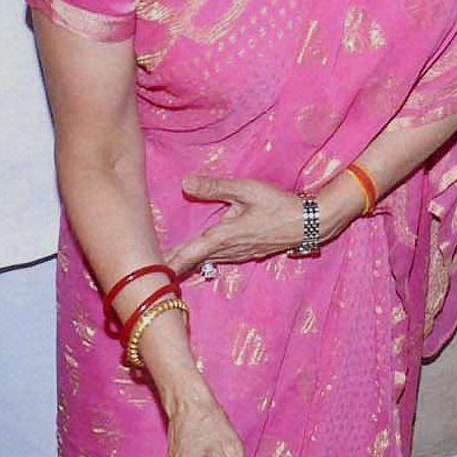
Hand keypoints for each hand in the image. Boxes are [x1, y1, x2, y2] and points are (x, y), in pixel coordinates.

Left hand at [165, 176, 329, 275]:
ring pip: (204, 262)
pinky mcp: (246, 253)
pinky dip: (200, 261)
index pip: (189, 253)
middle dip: (171, 266)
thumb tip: (185, 183)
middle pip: (193, 261)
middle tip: (147, 273)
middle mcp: (228, 251)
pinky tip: (194, 260)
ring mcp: (238, 255)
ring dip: (185, 264)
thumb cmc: (278, 204)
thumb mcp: (246, 190)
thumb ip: (215, 188)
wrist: (309, 223)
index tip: (151, 273)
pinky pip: (217, 260)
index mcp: (224, 237)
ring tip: (163, 267)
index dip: (169, 263)